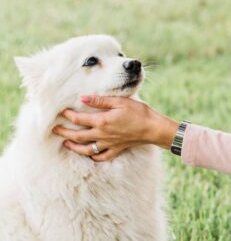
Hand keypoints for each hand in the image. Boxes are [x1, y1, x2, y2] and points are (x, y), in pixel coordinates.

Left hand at [53, 96, 178, 160]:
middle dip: (64, 133)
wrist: (153, 128)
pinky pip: (101, 156)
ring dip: (74, 147)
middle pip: (78, 136)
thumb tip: (83, 98)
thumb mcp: (120, 102)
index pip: (79, 119)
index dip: (67, 115)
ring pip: (86, 149)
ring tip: (66, 143)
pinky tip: (89, 154)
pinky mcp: (116, 149)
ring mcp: (109, 144)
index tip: (60, 111)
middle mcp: (102, 135)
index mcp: (102, 121)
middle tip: (54, 130)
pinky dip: (93, 156)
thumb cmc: (138, 113)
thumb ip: (100, 101)